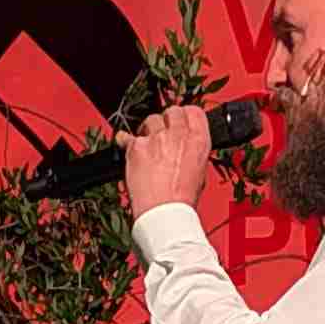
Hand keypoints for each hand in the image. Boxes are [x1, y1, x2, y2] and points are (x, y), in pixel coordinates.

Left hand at [113, 105, 211, 219]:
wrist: (163, 212)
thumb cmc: (180, 198)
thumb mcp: (199, 170)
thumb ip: (191, 150)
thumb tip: (182, 144)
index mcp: (199, 140)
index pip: (193, 111)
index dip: (183, 115)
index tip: (177, 121)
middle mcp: (179, 135)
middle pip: (171, 111)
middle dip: (165, 120)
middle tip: (160, 133)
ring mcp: (157, 139)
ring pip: (150, 120)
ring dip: (147, 131)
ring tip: (146, 147)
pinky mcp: (137, 147)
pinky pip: (127, 137)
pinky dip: (125, 142)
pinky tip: (127, 149)